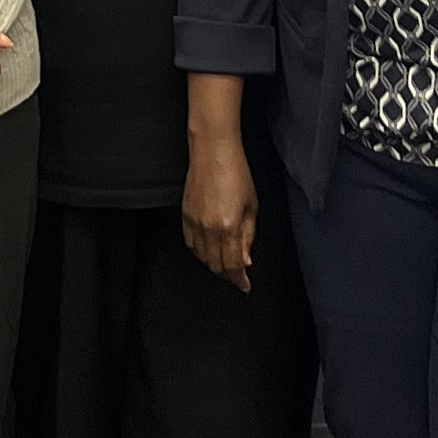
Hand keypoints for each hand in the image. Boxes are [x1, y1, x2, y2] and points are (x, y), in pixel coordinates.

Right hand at [182, 130, 258, 291]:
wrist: (213, 152)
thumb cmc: (236, 173)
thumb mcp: (252, 206)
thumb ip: (248, 236)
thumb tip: (246, 259)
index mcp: (229, 226)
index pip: (233, 265)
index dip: (240, 280)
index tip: (245, 285)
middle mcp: (209, 228)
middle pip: (216, 265)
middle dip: (228, 274)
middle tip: (238, 275)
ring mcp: (194, 222)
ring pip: (202, 257)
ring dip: (214, 264)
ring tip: (225, 263)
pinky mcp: (185, 215)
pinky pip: (190, 244)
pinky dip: (200, 252)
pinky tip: (208, 251)